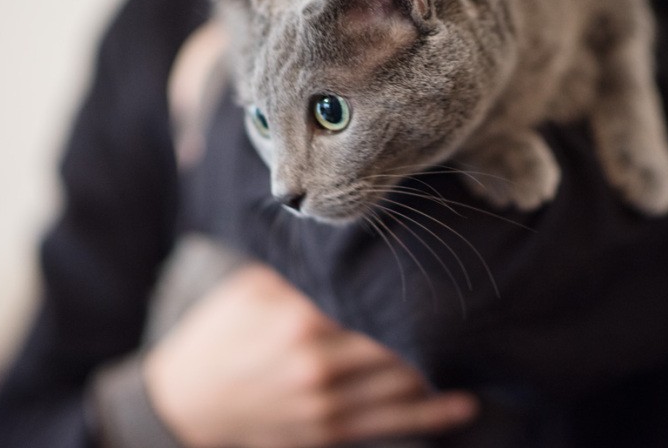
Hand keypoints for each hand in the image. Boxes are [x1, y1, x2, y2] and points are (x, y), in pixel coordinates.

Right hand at [144, 263, 477, 447]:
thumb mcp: (251, 289)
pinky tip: (465, 402)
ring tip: (484, 346)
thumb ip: (300, 269)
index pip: (372, 299)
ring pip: (402, 385)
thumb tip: (345, 238)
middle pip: (396, 341)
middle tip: (480, 304)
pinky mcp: (329, 433)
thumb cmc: (219, 338)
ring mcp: (327, 404)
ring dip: (443, 366)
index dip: (412, 288)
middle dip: (436, 324)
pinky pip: (391, 425)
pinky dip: (432, 415)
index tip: (447, 270)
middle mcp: (320, 363)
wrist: (183, 406)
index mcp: (301, 318)